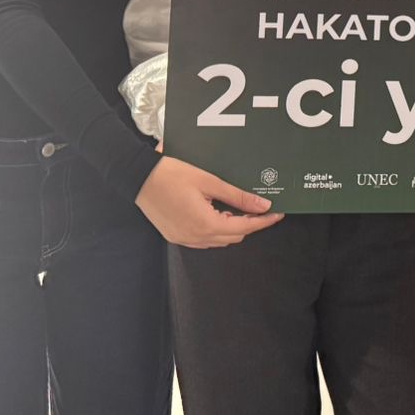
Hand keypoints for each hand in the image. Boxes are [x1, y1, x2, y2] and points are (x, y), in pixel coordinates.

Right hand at [135, 155, 283, 247]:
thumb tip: (261, 205)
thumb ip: (236, 195)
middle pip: (232, 237)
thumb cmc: (171, 174)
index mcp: (205, 224)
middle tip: (259, 207)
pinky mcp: (175, 236)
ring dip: (230, 226)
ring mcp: (184, 239)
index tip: (276, 214)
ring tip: (237, 207)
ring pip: (218, 240)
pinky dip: (214, 228)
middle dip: (248, 224)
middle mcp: (195, 237)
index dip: (262, 222)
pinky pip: (203, 239)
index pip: (243, 228)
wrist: (138, 178)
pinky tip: (216, 212)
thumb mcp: (208, 181)